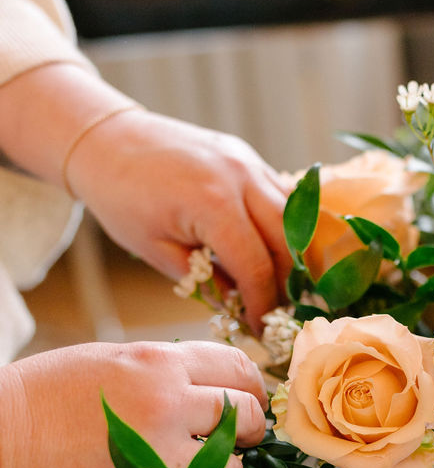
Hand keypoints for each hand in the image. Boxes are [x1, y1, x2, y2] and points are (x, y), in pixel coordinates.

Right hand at [0, 341, 267, 467]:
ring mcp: (157, 458)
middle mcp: (166, 406)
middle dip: (247, 433)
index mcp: (159, 364)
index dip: (252, 389)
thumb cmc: (48, 397)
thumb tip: (220, 389)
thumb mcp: (112, 360)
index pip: (240, 370)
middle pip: (246, 420)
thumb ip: (168, 372)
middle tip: (232, 443)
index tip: (248, 404)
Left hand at [66, 110, 291, 327]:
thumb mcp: (155, 250)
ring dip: (290, 251)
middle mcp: (240, 177)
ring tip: (278, 281)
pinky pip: (279, 193)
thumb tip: (238, 303)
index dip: (262, 303)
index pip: (255, 265)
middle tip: (275, 308)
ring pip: (291, 214)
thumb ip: (203, 280)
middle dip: (286, 280)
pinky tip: (270, 246)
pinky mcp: (246, 155)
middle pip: (287, 240)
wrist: (107, 140)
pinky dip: (282, 223)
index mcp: (213, 204)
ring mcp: (247, 161)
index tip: (261, 328)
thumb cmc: (121, 197)